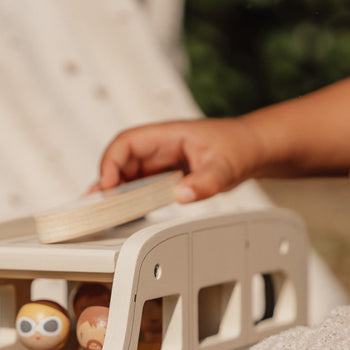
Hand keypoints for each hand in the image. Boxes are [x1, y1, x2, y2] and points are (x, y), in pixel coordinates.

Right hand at [97, 118, 264, 203]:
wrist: (251, 149)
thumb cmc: (238, 147)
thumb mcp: (226, 166)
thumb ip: (206, 182)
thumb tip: (183, 195)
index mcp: (167, 135)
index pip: (127, 142)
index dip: (111, 162)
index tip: (109, 187)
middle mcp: (159, 147)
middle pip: (120, 161)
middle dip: (106, 182)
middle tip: (98, 208)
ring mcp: (160, 161)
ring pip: (127, 174)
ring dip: (114, 192)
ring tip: (104, 214)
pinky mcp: (164, 175)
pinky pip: (139, 185)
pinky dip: (128, 198)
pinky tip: (123, 213)